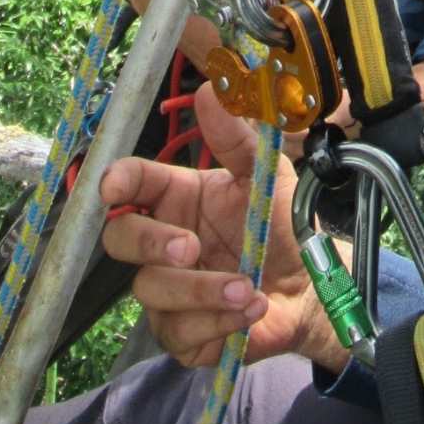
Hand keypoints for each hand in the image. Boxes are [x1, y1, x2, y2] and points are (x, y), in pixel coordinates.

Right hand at [100, 82, 347, 373]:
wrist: (309, 285)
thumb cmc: (278, 223)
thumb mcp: (264, 175)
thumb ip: (237, 136)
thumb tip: (211, 89)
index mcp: (177, 196)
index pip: (132, 184)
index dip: (116, 182)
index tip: (114, 186)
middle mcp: (164, 243)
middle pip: (120, 239)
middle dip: (149, 242)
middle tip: (189, 245)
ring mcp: (168, 291)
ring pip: (152, 290)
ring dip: (202, 289)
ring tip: (248, 285)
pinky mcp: (183, 334)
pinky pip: (180, 332)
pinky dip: (218, 322)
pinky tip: (251, 309)